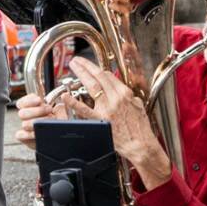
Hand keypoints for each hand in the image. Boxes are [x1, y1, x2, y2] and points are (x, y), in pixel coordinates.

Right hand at [13, 91, 67, 146]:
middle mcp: (28, 117)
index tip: (39, 100)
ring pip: (24, 124)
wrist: (61, 138)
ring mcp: (26, 128)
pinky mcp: (26, 138)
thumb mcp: (63, 113)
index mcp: (33, 108)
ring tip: (48, 123)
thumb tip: (64, 97)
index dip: (29, 100)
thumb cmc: (60, 124)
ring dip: (36, 122)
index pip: (22, 102)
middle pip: (22, 113)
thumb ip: (60, 105)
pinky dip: (29, 134)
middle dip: (37, 111)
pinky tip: (38, 133)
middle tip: (49, 110)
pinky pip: (20, 135)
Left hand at [66, 55, 170, 185]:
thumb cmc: (140, 128)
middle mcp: (116, 98)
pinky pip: (84, 109)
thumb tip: (121, 91)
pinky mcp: (101, 120)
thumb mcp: (138, 106)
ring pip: (92, 85)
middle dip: (86, 66)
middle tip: (76, 61)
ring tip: (72, 67)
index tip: (90, 68)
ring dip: (81, 74)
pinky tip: (65, 96)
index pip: (108, 76)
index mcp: (125, 93)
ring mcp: (107, 108)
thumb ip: (128, 97)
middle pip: (98, 76)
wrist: (140, 144)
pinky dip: (73, 102)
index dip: (97, 69)